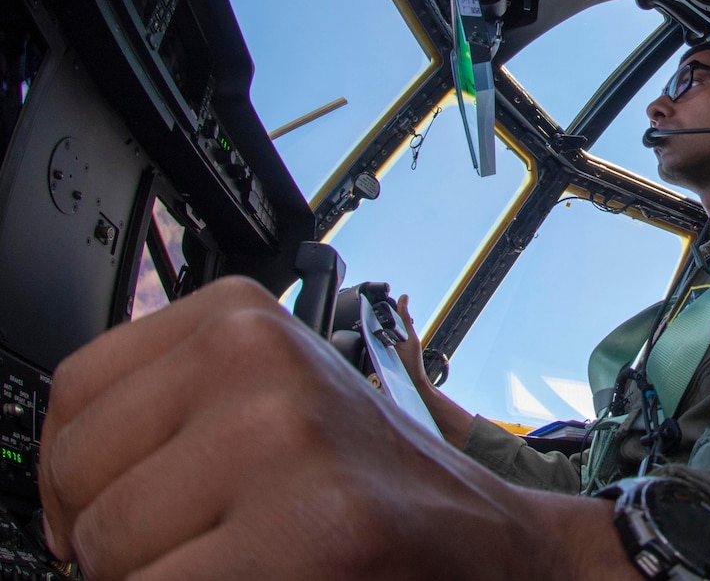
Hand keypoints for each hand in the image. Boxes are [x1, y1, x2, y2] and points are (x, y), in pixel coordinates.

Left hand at [39, 276, 634, 578]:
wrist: (488, 543)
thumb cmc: (372, 486)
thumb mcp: (267, 408)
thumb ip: (170, 416)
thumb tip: (59, 485)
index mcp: (242, 318)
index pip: (77, 395)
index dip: (78, 478)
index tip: (115, 508)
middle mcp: (260, 360)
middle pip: (83, 480)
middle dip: (120, 542)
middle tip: (206, 545)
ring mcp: (285, 439)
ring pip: (110, 554)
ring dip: (161, 578)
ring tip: (247, 560)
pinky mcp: (311, 529)